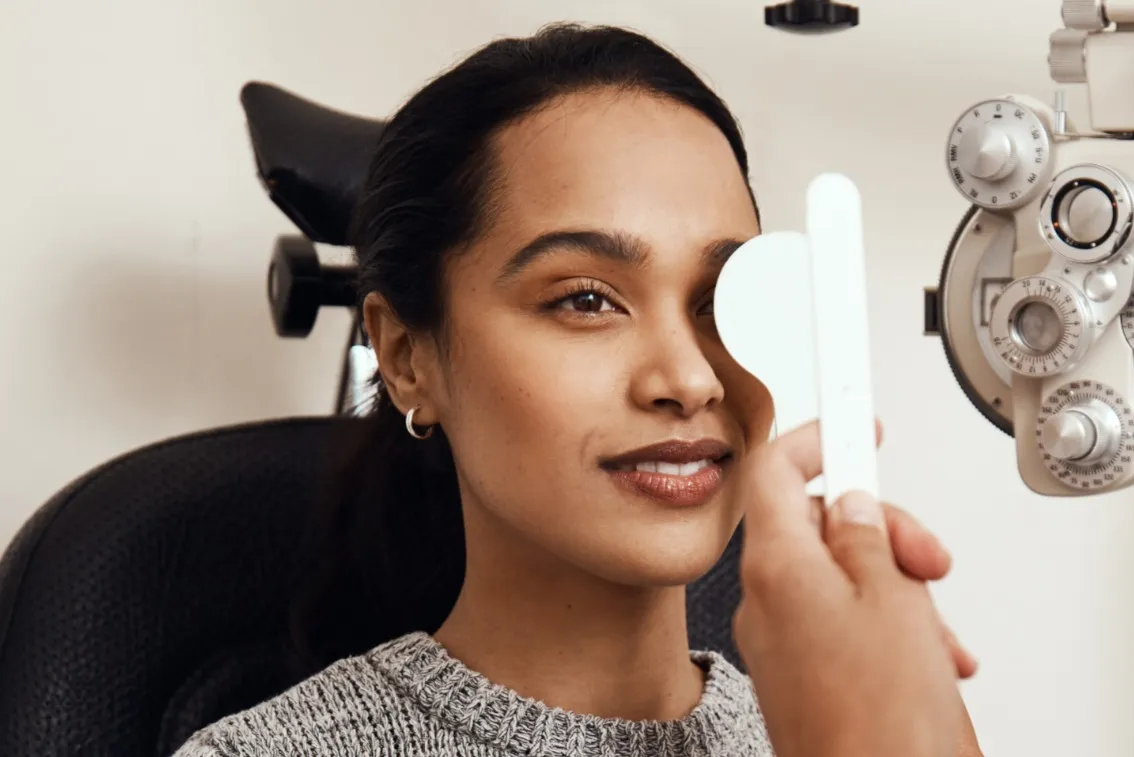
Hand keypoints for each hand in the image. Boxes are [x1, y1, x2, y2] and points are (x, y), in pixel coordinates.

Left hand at [734, 420, 967, 756]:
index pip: (775, 470)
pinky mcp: (797, 670)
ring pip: (837, 572)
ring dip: (891, 582)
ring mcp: (778, 637)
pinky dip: (881, 619)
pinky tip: (923, 650)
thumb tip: (854, 502)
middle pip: (817, 522)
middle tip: (922, 557)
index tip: (847, 416)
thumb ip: (869, 537)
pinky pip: (837, 617)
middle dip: (877, 528)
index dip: (815, 435)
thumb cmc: (879, 720)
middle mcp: (766, 598)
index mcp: (777, 566)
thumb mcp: (893, 600)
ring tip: (931, 626)